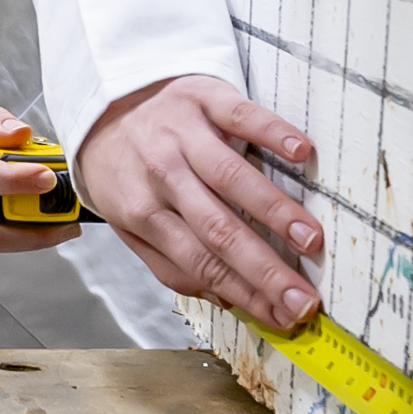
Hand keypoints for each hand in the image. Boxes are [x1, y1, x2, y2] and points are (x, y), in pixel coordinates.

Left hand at [74, 74, 325, 328]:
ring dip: (275, 210)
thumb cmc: (124, 171)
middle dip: (265, 269)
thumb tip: (224, 298)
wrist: (102, 104)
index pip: (201, 263)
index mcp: (144, 213)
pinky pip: (240, 115)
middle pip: (219, 230)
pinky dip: (271, 132)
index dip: (244, 293)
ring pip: (231, 178)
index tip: (282, 315)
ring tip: (310, 238)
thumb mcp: (129, 224)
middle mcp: (162, 176)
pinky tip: (300, 152)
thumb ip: (170, 264)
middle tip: (303, 298)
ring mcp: (183, 134)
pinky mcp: (202, 97)